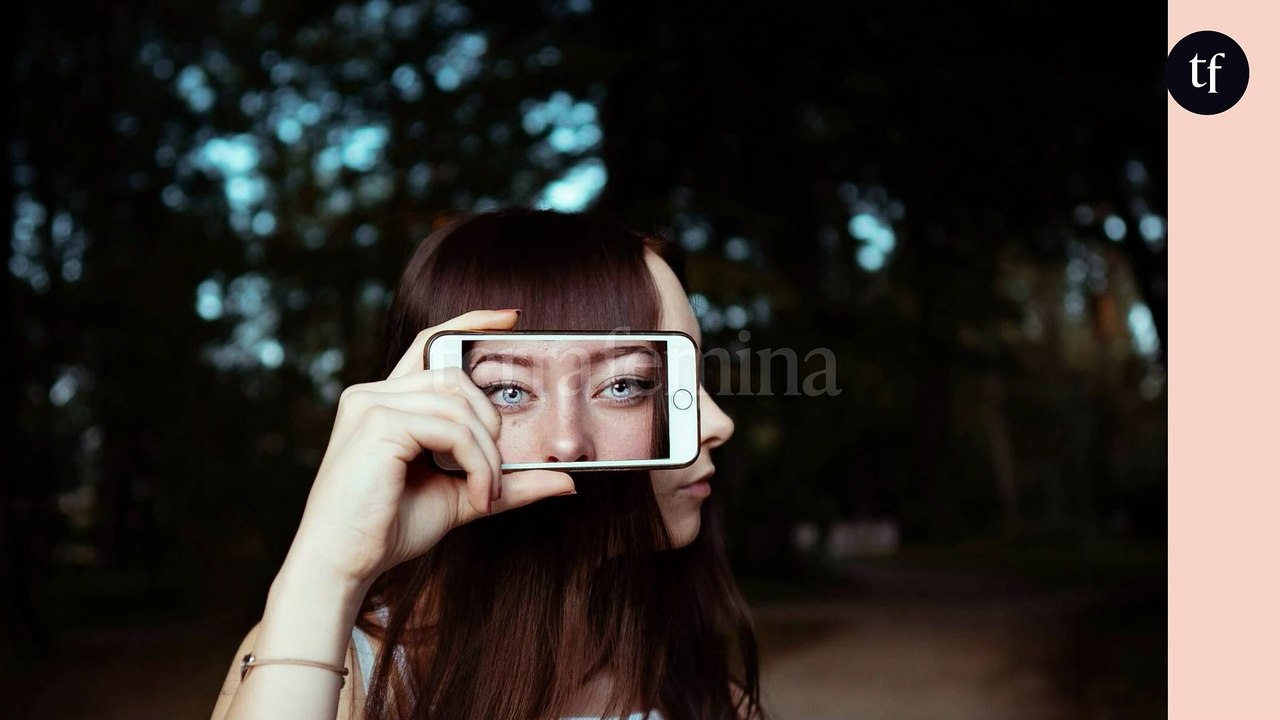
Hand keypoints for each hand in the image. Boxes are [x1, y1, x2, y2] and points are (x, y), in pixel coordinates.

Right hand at [284, 309, 576, 587]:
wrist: (342, 565)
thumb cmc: (389, 529)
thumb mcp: (460, 497)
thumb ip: (506, 482)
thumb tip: (567, 479)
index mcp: (385, 402)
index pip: (429, 344)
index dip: (469, 323)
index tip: (511, 319)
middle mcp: (373, 394)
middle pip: (456, 378)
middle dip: (491, 424)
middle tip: (496, 476)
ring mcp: (372, 405)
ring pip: (459, 407)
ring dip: (487, 455)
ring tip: (485, 494)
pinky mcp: (378, 424)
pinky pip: (451, 429)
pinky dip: (476, 463)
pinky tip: (476, 494)